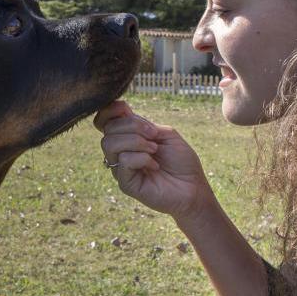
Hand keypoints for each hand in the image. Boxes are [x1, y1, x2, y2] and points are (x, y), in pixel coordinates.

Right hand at [94, 101, 216, 218]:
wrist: (192, 186)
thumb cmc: (181, 161)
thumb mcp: (166, 133)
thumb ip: (144, 124)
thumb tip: (124, 116)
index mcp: (128, 138)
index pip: (104, 121)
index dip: (109, 111)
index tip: (126, 109)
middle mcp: (120, 152)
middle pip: (108, 129)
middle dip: (133, 126)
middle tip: (154, 136)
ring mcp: (120, 169)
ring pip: (110, 144)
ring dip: (136, 141)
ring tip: (154, 150)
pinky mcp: (125, 183)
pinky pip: (123, 161)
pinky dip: (142, 158)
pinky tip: (154, 166)